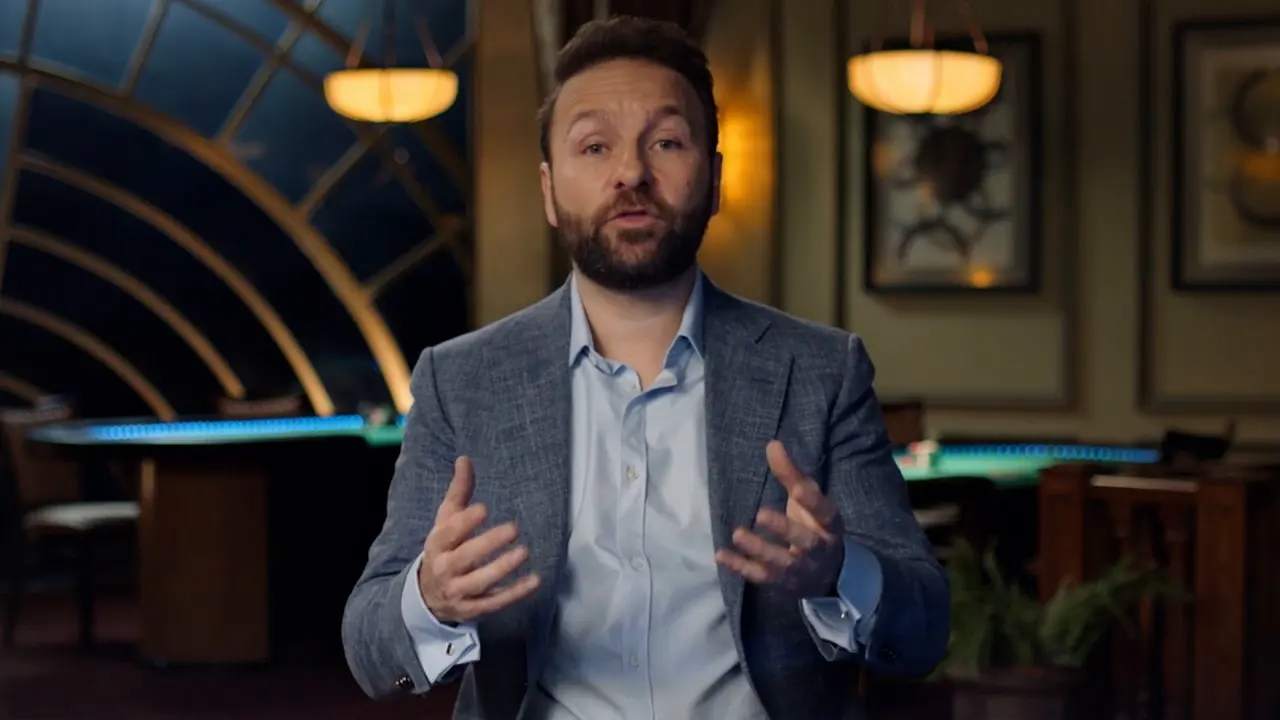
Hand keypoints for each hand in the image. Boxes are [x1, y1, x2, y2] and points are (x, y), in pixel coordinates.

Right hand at [418, 457, 539, 623]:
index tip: (484, 510)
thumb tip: (465, 459)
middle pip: (466, 556)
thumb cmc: (443, 549)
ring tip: (523, 552)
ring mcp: (458, 591)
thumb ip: (458, 492)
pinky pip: (495, 602)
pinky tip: (534, 580)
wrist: (426, 596)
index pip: (449, 532)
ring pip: (480, 581)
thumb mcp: (445, 521)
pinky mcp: (472, 608)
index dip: (465, 522)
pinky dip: (515, 593)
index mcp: (437, 544)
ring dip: (502, 568)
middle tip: (514, 529)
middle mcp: (445, 568)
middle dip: (488, 543)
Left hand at [715, 441, 844, 595]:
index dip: (811, 501)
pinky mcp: (783, 584)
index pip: (824, 512)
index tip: (795, 488)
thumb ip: (791, 474)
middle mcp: (819, 549)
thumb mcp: (807, 499)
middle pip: (806, 541)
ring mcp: (802, 570)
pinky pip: (762, 578)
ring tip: (738, 533)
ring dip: (760, 549)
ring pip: (783, 563)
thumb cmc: (813, 525)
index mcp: (829, 524)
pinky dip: (741, 568)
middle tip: (761, 514)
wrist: (827, 573)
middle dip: (785, 529)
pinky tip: (721, 555)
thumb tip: (772, 444)